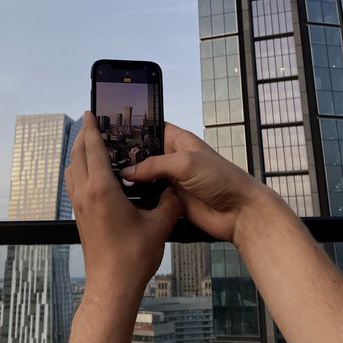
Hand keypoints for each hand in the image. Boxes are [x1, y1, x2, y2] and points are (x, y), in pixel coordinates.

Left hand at [65, 112, 181, 295]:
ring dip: (79, 154)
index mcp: (102, 190)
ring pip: (72, 169)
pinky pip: (73, 184)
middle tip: (93, 124)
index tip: (90, 113)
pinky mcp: (79, 217)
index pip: (94, 149)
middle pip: (78, 155)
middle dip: (83, 136)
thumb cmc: (133, 256)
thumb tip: (173, 190)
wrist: (112, 286)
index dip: (92, 128)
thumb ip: (169, 202)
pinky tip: (94, 175)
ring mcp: (78, 206)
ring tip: (93, 147)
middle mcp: (85, 194)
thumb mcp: (159, 225)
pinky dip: (79, 170)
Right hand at [120, 122, 271, 246]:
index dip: (133, 132)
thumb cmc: (221, 179)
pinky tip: (122, 199)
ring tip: (107, 180)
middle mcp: (172, 159)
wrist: (239, 212)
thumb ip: (154, 165)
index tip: (110, 134)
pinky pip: (149, 198)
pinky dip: (138, 198)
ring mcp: (171, 180)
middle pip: (143, 156)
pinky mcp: (170, 200)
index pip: (150, 130)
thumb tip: (127, 173)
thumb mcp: (185, 163)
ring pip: (144, 178)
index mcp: (178, 140)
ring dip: (131, 181)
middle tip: (103, 162)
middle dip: (127, 159)